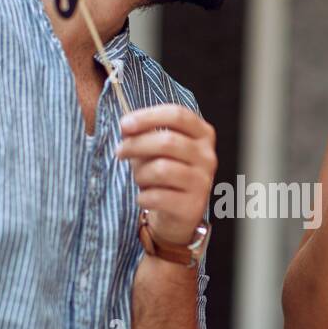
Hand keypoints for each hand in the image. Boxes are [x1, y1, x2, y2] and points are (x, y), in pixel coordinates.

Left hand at [115, 103, 217, 244]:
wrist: (179, 213)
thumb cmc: (166, 173)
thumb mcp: (159, 149)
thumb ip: (146, 134)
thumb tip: (127, 128)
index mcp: (202, 134)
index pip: (177, 115)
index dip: (148, 117)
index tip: (124, 124)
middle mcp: (207, 156)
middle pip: (167, 141)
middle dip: (136, 145)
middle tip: (120, 152)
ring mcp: (203, 182)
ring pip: (161, 169)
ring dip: (140, 174)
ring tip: (139, 178)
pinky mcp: (193, 206)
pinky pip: (158, 196)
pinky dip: (143, 197)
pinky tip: (145, 198)